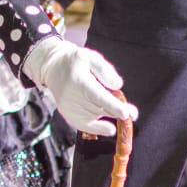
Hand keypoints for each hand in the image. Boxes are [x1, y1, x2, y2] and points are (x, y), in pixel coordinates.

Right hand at [21, 37, 137, 136]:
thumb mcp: (91, 57)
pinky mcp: (68, 115)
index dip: (112, 105)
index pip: (97, 96)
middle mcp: (72, 96)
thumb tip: (117, 86)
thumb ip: (105, 70)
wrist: (53, 68)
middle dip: (117, 111)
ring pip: (95, 115)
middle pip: (99, 108)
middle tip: (133, 114)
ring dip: (110, 115)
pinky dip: (98, 129)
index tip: (125, 112)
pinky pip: (85, 126)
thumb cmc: (74, 62)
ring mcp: (69, 108)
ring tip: (122, 111)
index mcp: (79, 81)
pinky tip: (110, 129)